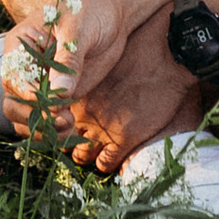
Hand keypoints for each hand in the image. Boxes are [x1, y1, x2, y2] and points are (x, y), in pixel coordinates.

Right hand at [1, 0, 133, 130]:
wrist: (111, 14)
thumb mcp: (78, 28)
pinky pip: (46, 122)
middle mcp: (25, 70)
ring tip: (70, 126)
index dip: (29, 97)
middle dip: (35, 118)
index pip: (13, 79)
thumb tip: (59, 93)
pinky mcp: (57, 97)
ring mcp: (40, 86)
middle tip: (64, 120)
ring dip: (44, 131)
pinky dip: (55, 132)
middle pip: (12, 105)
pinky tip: (72, 131)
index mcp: (20, 47)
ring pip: (25, 120)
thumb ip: (68, 59)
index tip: (53, 105)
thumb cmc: (90, 10)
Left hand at [63, 31, 203, 173]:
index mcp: (73, 94)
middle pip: (62, 140)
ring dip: (87, 154)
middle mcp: (81, 115)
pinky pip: (104, 164)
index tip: (66, 123)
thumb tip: (73, 91)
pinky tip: (113, 153)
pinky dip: (106, 162)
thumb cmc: (134, 54)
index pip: (53, 119)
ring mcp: (101, 129)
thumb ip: (83, 83)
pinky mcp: (122, 140)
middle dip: (70, 141)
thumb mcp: (100, 65)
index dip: (59, 123)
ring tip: (97, 147)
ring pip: (80, 156)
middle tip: (80, 137)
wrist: (164, 59)